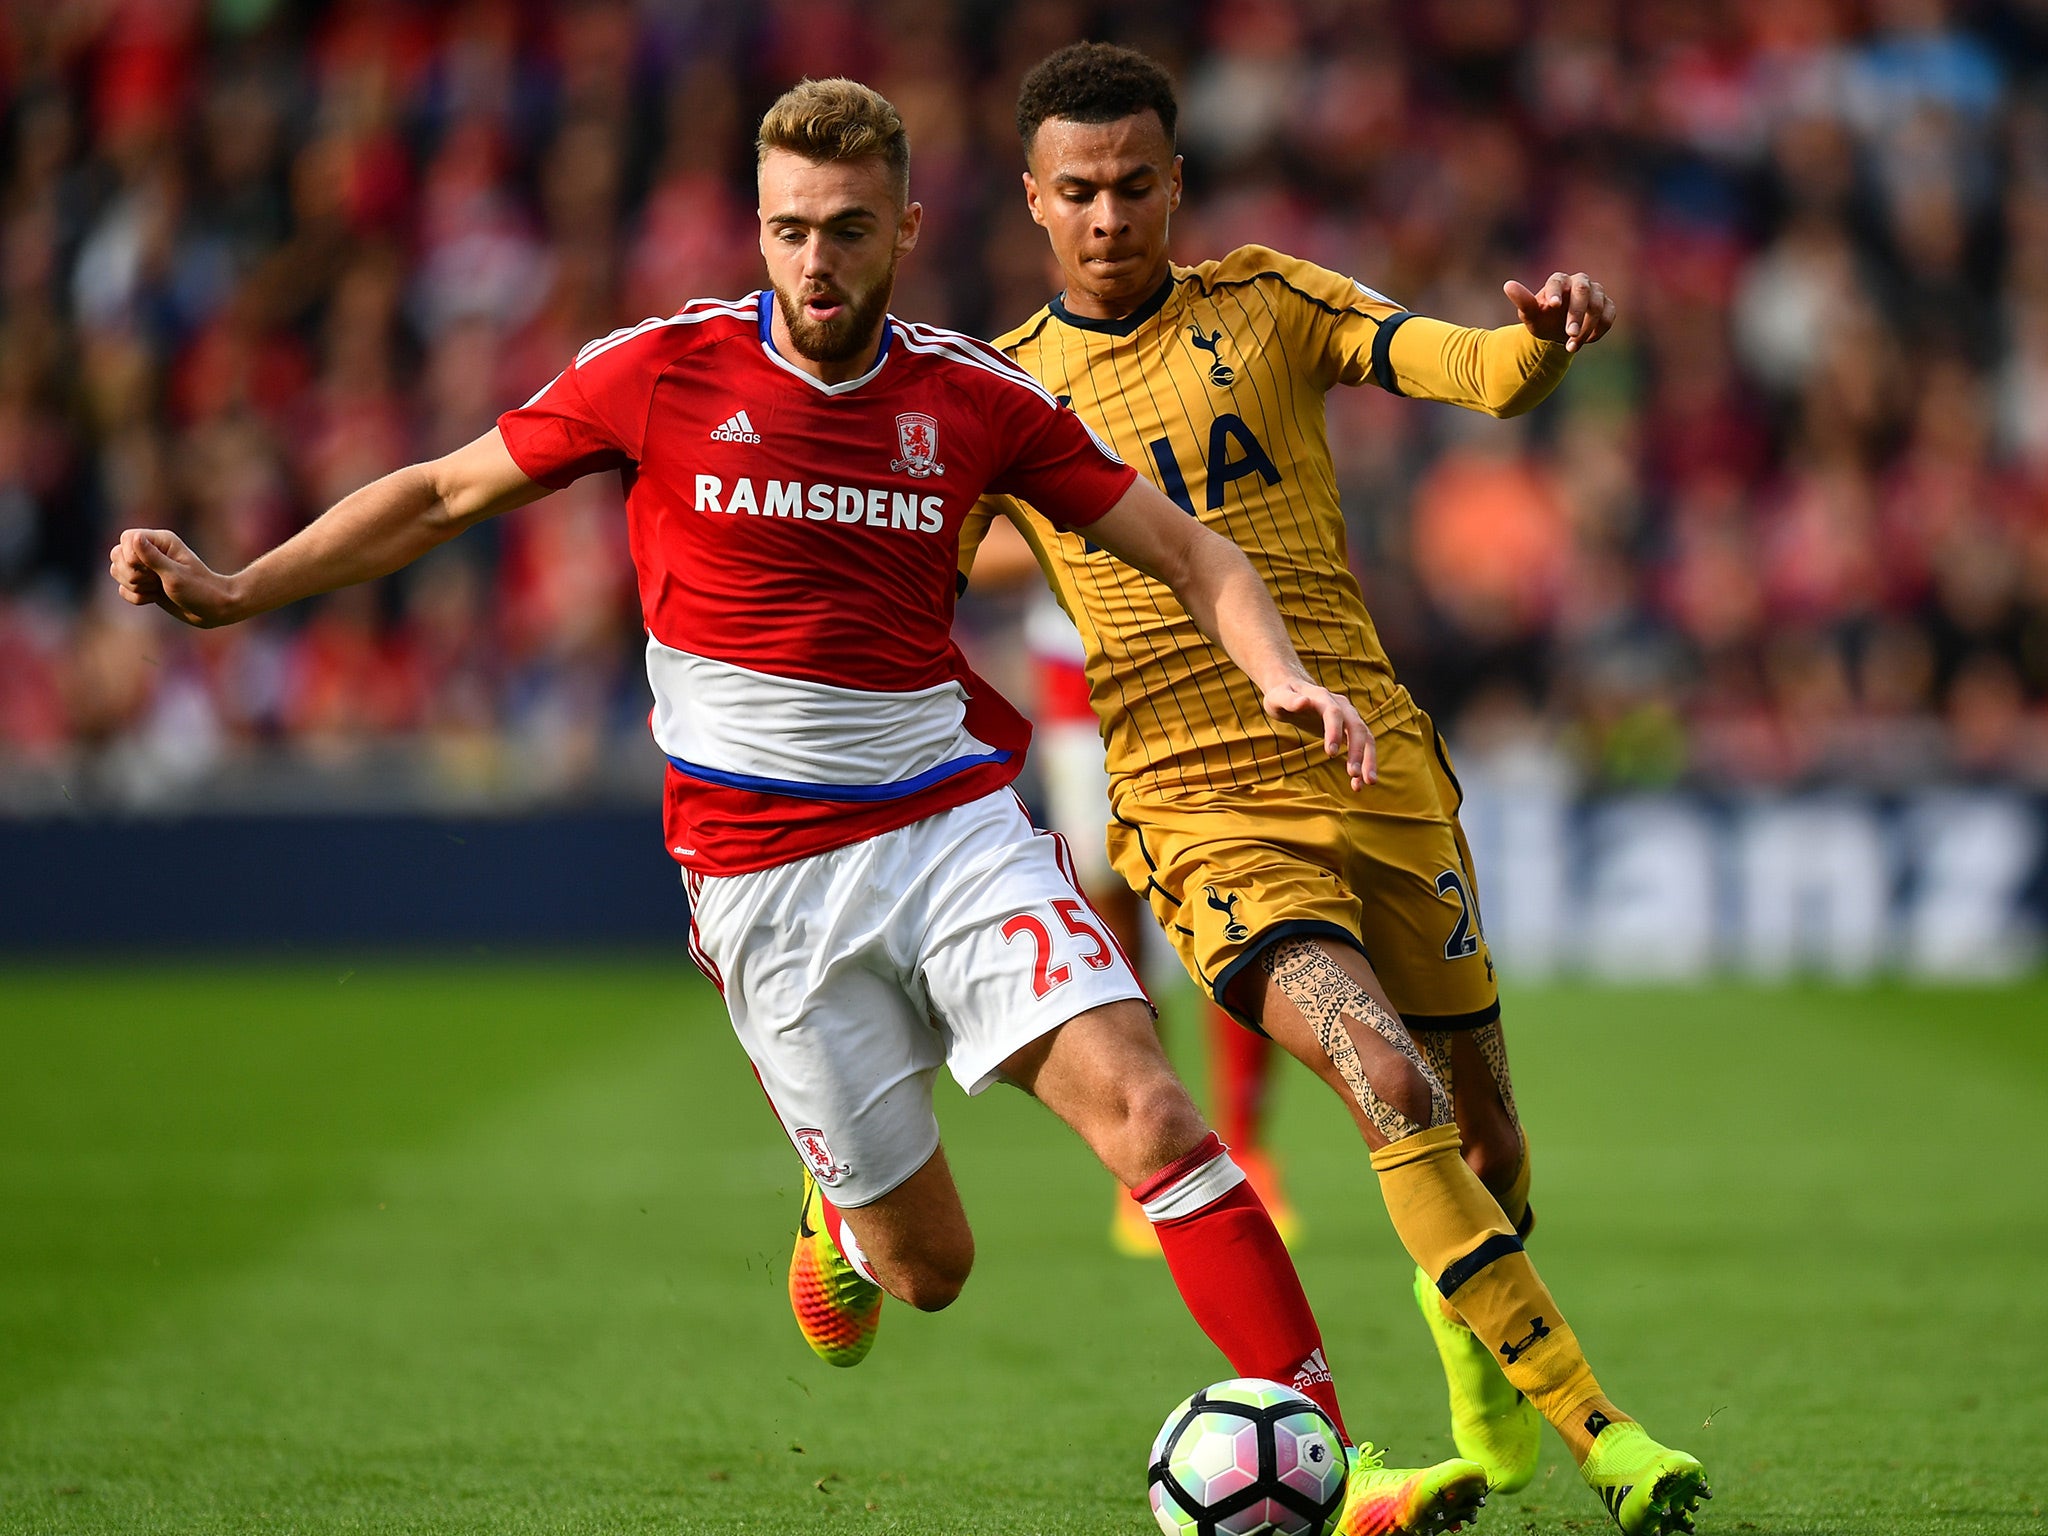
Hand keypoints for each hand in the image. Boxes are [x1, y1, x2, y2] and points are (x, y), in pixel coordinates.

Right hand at [108, 529, 241, 627]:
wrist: (212, 611)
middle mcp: (151, 551)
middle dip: (131, 573)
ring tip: (156, 589)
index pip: (126, 537)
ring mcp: (147, 568)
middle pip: (117, 555)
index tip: (148, 570)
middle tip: (155, 581)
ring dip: (133, 586)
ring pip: (117, 572)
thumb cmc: (200, 590)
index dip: (129, 555)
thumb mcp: (176, 575)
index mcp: (161, 541)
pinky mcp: (145, 584)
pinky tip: (154, 598)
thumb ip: (152, 558)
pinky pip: (124, 589)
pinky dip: (136, 597)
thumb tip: (134, 538)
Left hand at [1262, 678, 1375, 790]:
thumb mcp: (1279, 697)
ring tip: (1368, 782)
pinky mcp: (1350, 730)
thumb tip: (1303, 702)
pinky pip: (1363, 746)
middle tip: (1353, 774)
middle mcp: (1341, 706)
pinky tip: (1358, 784)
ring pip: (1366, 737)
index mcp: (1322, 697)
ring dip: (1368, 759)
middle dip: (1357, 750)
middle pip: (1356, 726)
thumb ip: (1289, 701)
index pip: (1333, 713)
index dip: (1334, 732)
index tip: (1331, 754)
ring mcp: (1349, 717)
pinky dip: (1363, 764)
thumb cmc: (1283, 696)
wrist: (1295, 691)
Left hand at [1504, 271, 1614, 352]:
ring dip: (1587, 327)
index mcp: (1558, 280)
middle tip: (1569, 334)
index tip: (1552, 306)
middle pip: (1583, 291)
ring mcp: (1596, 293)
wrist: (1558, 331)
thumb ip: (1522, 301)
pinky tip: (1587, 341)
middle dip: (1577, 313)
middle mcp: (1579, 282)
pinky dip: (1599, 329)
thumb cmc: (1543, 319)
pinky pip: (1609, 315)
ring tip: (1572, 346)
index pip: (1557, 281)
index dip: (1556, 292)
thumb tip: (1507, 285)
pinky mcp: (1607, 305)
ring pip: (1598, 305)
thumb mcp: (1529, 314)